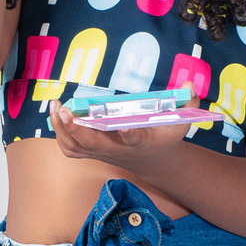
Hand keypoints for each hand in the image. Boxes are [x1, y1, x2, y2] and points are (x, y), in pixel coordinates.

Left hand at [49, 97, 199, 190]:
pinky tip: (55, 116)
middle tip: (66, 109)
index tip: (123, 125)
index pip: (133, 138)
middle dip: (78, 128)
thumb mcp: (182, 122)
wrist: (154, 162)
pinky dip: (60, 135)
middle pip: (94, 144)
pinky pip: (71, 149)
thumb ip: (188, 103)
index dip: (128, 133)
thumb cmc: (165, 137)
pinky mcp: (93, 153)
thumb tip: (189, 84)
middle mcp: (118, 149)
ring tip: (55, 107)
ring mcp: (103, 153)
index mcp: (140, 141)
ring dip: (62, 130)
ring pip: (77, 148)